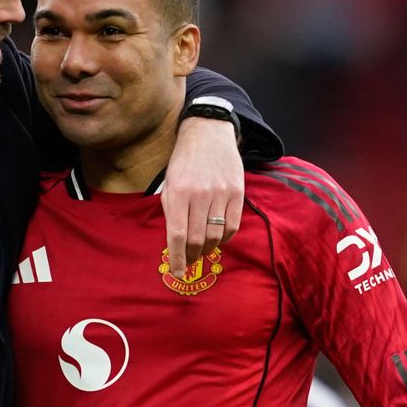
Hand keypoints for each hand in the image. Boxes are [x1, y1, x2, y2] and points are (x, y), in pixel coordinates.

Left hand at [162, 116, 242, 275]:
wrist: (208, 133)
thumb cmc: (184, 161)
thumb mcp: (169, 182)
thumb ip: (171, 210)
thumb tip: (175, 242)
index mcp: (178, 192)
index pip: (177, 235)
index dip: (177, 258)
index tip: (177, 273)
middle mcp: (199, 194)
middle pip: (197, 239)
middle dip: (192, 256)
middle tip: (190, 261)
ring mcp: (220, 193)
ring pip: (215, 235)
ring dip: (208, 249)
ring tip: (203, 250)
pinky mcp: (237, 192)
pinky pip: (233, 225)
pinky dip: (225, 238)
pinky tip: (218, 238)